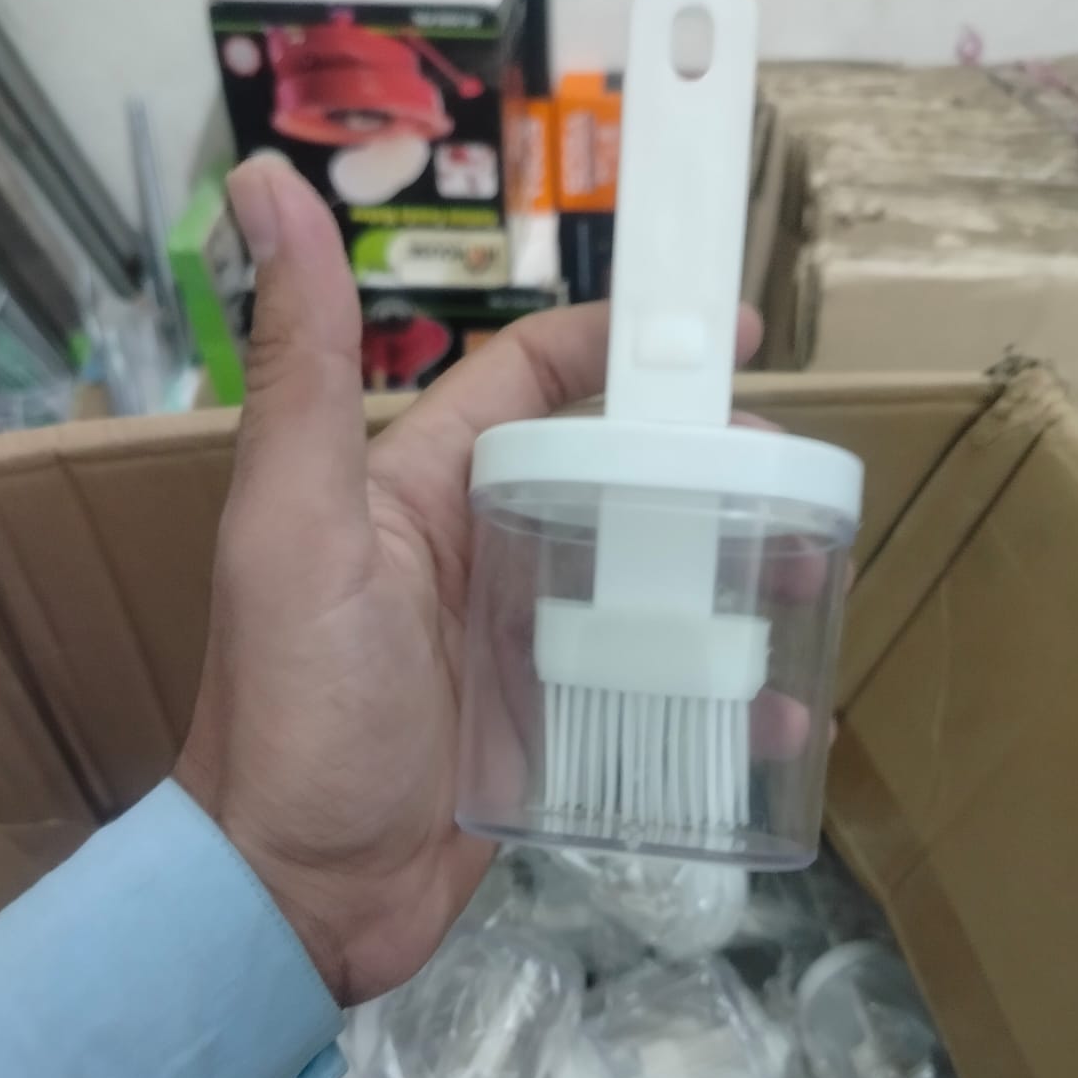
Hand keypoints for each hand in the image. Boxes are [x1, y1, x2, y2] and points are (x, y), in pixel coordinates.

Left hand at [175, 156, 764, 1004]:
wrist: (296, 891)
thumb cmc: (296, 703)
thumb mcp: (297, 526)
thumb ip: (303, 369)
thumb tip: (265, 186)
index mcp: (424, 489)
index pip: (535, 384)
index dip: (622, 342)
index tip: (724, 328)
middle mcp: (480, 554)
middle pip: (613, 479)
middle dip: (704, 464)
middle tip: (798, 479)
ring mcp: (519, 646)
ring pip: (643, 580)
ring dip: (723, 572)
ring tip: (812, 577)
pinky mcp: (550, 729)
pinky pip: (646, 686)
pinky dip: (712, 689)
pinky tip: (776, 707)